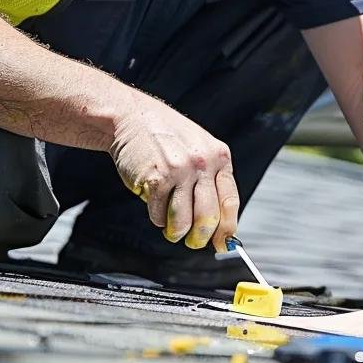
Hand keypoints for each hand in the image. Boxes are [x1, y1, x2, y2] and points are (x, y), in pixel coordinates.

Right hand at [109, 95, 239, 252]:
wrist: (132, 117)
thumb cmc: (166, 137)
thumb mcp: (199, 149)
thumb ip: (210, 181)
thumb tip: (218, 226)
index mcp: (219, 157)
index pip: (230, 202)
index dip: (227, 229)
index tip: (223, 245)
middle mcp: (203, 163)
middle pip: (208, 218)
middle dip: (199, 238)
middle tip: (192, 242)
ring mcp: (180, 171)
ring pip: (183, 222)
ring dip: (175, 232)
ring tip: (170, 227)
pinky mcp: (156, 178)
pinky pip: (159, 215)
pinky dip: (156, 218)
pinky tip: (154, 205)